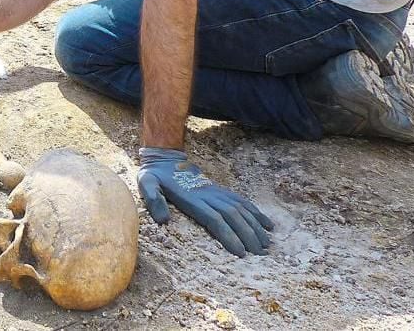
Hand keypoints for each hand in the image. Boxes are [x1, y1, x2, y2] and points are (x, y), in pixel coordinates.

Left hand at [137, 147, 272, 256]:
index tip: (240, 252)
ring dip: (255, 226)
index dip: (228, 235)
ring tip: (267, 244)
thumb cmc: (154, 176)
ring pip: (241, 210)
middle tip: (260, 254)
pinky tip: (267, 224)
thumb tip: (163, 220)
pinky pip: (241, 201)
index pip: (215, 219)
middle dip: (248, 235)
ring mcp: (216, 192)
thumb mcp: (146, 184)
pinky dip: (255, 213)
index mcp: (192, 199)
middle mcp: (208, 196)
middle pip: (233, 217)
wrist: (164, 159)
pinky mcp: (220, 191)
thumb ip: (153, 199)